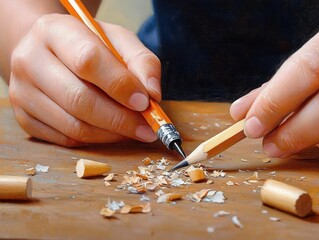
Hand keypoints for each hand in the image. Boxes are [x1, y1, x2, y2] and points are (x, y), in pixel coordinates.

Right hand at [9, 14, 160, 145]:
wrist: (50, 53)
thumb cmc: (89, 46)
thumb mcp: (119, 41)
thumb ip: (142, 62)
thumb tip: (152, 95)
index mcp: (54, 31)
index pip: (87, 60)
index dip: (119, 85)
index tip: (145, 102)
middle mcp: (30, 60)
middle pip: (79, 99)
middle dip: (121, 119)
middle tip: (147, 127)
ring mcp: (22, 92)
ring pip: (73, 125)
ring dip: (112, 134)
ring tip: (135, 130)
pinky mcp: (24, 117)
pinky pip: (66, 139)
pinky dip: (96, 140)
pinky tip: (113, 132)